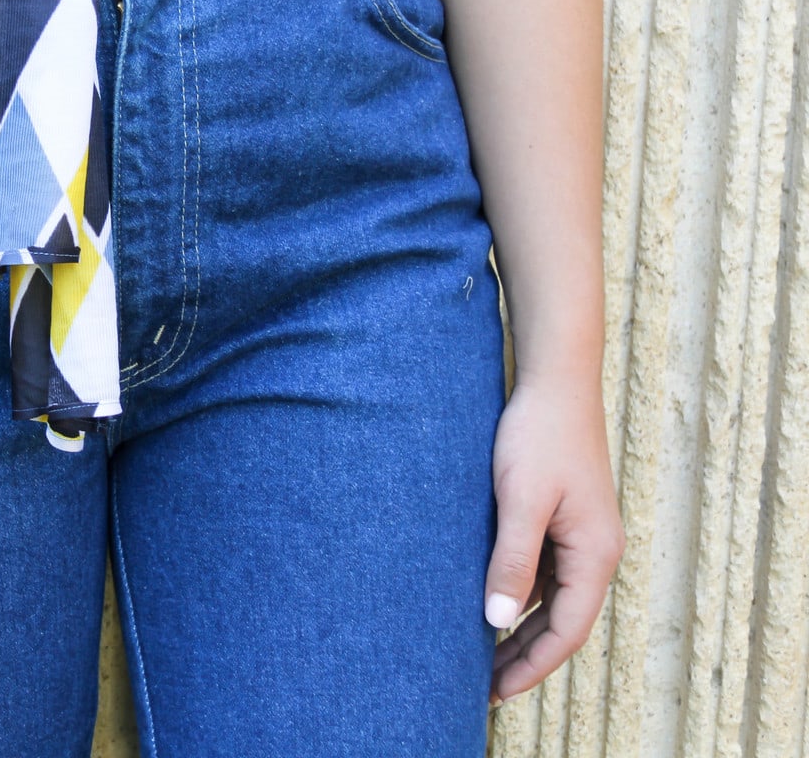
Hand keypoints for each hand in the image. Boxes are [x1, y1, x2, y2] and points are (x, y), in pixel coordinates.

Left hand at [483, 373, 624, 702]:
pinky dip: (518, 595)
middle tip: (480, 687)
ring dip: (518, 628)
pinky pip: (543, 573)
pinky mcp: (563, 519)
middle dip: (522, 656)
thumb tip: (494, 620)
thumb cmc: (539, 435)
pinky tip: (487, 603)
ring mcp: (580, 536)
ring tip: (478, 655)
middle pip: (561, 623)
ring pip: (550, 600)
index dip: (531, 666)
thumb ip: (511, 560)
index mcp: (594, 555)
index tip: (494, 692)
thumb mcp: (520, 500)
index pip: (566, 631)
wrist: (556, 381)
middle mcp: (595, 552)